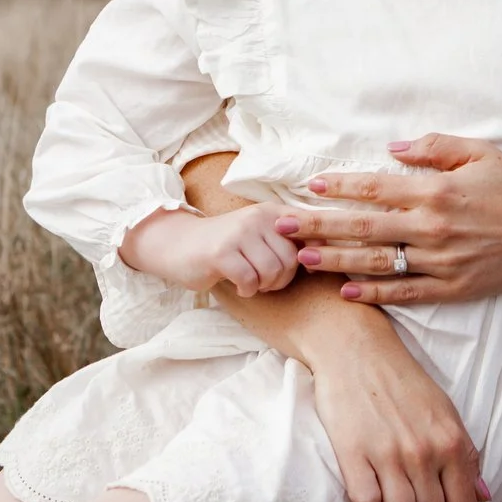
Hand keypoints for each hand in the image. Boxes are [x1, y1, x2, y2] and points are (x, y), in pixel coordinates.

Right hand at [120, 205, 303, 297]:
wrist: (177, 244)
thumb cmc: (226, 245)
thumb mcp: (260, 235)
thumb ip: (290, 240)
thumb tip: (324, 256)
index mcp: (272, 211)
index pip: (310, 230)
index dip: (316, 253)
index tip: (306, 267)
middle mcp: (257, 217)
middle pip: (292, 259)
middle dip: (283, 278)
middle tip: (266, 281)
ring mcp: (239, 233)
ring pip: (272, 271)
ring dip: (264, 285)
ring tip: (253, 282)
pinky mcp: (221, 253)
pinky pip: (250, 280)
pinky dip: (248, 290)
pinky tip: (240, 286)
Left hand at [291, 135, 501, 305]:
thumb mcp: (480, 152)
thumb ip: (435, 147)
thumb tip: (394, 147)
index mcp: (437, 190)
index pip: (375, 188)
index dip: (338, 187)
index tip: (309, 186)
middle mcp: (433, 227)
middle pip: (363, 227)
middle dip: (317, 226)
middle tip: (280, 226)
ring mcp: (441, 261)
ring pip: (377, 263)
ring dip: (335, 261)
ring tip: (301, 260)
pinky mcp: (453, 288)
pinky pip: (406, 292)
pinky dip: (374, 293)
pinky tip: (346, 290)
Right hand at [307, 332, 490, 501]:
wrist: (356, 349)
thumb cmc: (402, 381)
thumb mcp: (444, 412)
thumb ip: (465, 455)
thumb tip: (484, 495)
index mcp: (452, 441)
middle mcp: (424, 451)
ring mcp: (389, 453)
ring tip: (390, 495)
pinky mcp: (354, 453)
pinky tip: (368, 483)